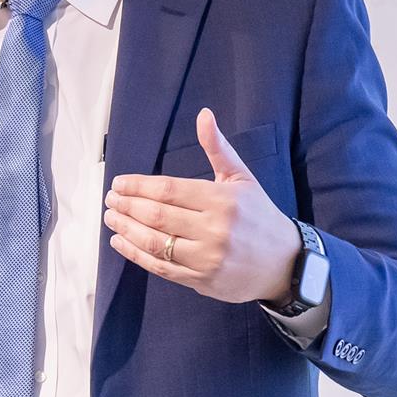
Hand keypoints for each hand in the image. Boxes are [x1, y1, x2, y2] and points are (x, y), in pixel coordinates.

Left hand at [103, 108, 300, 304]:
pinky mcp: (202, 281)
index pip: (168, 190)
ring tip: (110, 216)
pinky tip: (120, 242)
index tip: (118, 183)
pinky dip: (135, 255)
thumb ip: (217, 148)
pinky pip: (161, 267)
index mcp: (222, 200)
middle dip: (127, 205)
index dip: (138, 186)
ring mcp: (207, 259)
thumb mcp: (242, 177)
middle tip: (110, 198)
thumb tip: (203, 115)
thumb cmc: (259, 215)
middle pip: (157, 215)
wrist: (286, 264)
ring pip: (154, 242)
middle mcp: (214, 230)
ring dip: (126, 229)